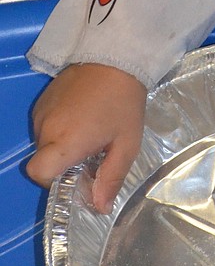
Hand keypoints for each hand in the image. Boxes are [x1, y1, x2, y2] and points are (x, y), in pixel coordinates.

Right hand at [26, 63, 146, 213]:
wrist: (115, 56)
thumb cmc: (124, 103)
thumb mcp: (126, 144)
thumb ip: (111, 178)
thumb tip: (98, 209)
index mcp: (65, 141)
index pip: (38, 174)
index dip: (53, 182)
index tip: (77, 174)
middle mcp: (45, 128)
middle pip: (44, 160)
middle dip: (65, 163)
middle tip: (94, 151)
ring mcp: (41, 112)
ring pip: (44, 143)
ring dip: (63, 144)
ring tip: (92, 129)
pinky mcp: (43, 100)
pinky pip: (45, 125)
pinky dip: (60, 128)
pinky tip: (83, 116)